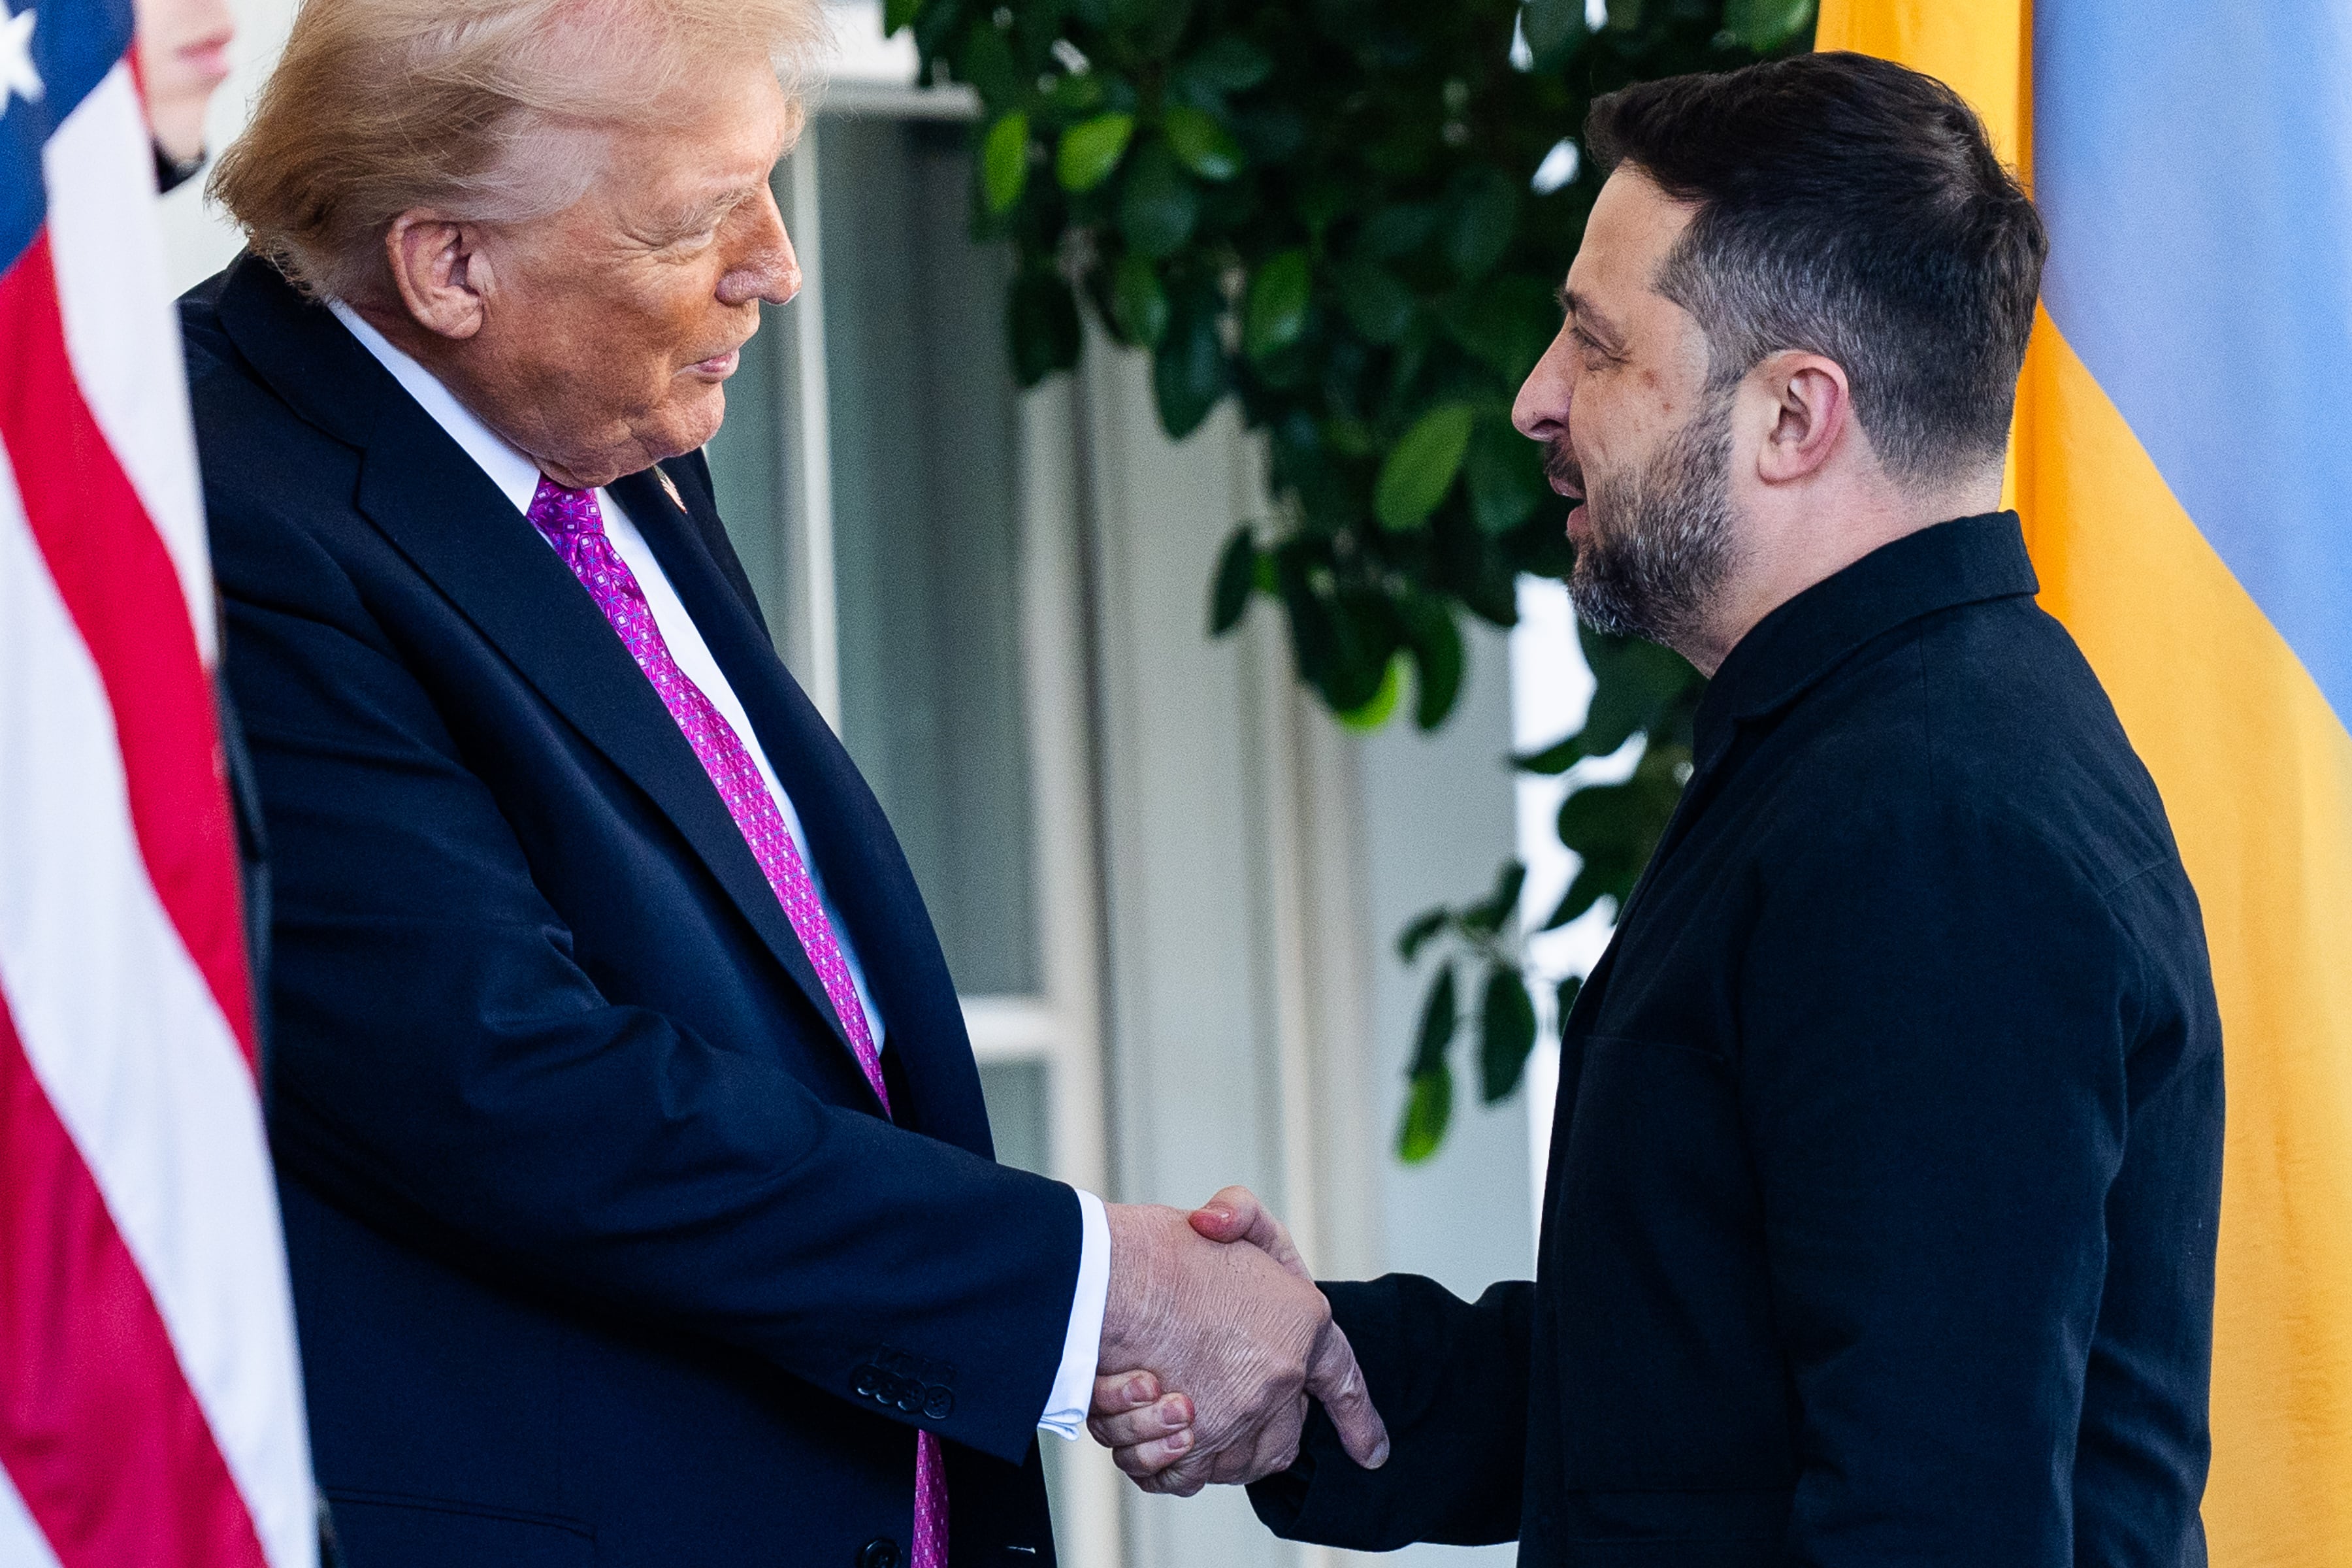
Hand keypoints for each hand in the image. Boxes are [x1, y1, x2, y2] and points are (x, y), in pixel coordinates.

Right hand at [1089, 1189, 1386, 1493]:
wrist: (1110, 1277)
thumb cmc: (1159, 1248)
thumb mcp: (1222, 1213)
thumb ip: (1238, 1213)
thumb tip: (1217, 1226)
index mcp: (1305, 1321)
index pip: (1343, 1379)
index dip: (1359, 1420)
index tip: (1371, 1453)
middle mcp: (1281, 1376)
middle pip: (1279, 1438)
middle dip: (1253, 1431)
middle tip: (1207, 1400)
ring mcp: (1240, 1414)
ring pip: (1231, 1462)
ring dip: (1197, 1445)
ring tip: (1163, 1399)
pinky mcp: (1195, 1444)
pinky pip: (1185, 1478)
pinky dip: (1159, 1461)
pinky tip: (1143, 1422)